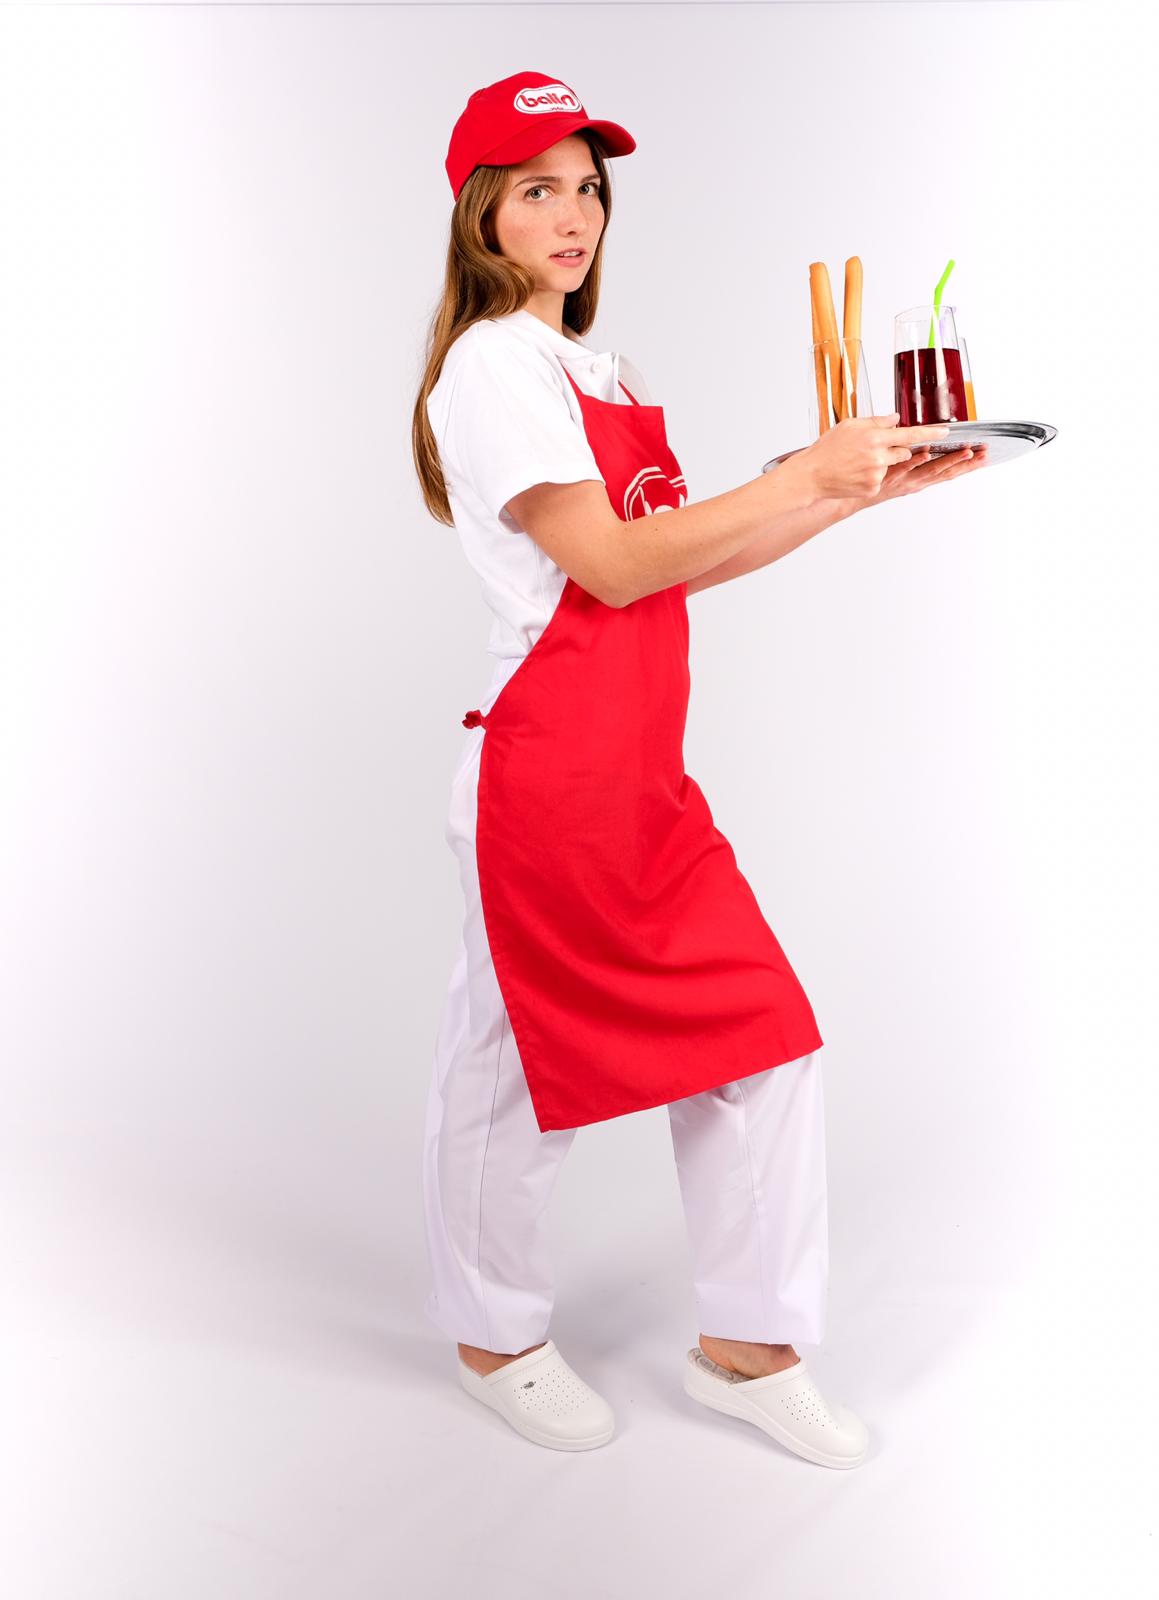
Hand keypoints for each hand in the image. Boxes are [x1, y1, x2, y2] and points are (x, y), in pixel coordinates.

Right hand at [798, 413, 952, 499]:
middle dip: (896, 449)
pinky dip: (872, 475)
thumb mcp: (849, 426)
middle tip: (873, 448)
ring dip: (882, 462)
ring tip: (858, 462)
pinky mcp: (872, 488)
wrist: (811, 476)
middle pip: (904, 452)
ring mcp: (876, 474)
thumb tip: (895, 419)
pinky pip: (881, 479)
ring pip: (892, 466)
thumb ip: (876, 421)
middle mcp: (878, 456)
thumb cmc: (827, 450)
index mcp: (874, 437)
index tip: (945, 431)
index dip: (930, 433)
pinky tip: (856, 473)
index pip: (910, 433)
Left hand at [857, 441, 989, 505]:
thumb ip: (914, 455)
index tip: (985, 456)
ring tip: (965, 453)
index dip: (967, 464)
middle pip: (946, 473)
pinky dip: (916, 462)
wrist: (851, 493)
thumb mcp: (900, 469)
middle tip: (984, 455)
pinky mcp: (890, 477)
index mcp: (920, 477)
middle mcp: (916, 481)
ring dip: (949, 461)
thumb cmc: (875, 479)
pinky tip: (927, 453)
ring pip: (931, 471)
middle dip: (967, 464)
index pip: (949, 470)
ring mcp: (904, 480)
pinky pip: (905, 468)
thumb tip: (929, 440)